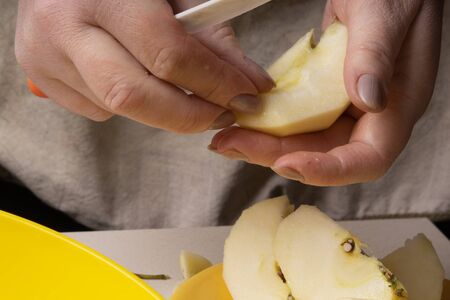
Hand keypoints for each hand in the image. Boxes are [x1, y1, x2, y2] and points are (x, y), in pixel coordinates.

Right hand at [15, 0, 273, 131]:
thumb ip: (212, 39)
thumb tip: (251, 87)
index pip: (167, 54)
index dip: (214, 83)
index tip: (246, 98)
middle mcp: (63, 25)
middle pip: (134, 96)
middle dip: (188, 116)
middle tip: (222, 114)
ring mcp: (44, 54)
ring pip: (117, 107)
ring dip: (160, 108)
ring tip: (181, 90)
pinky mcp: (38, 74)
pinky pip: (96, 108)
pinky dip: (128, 103)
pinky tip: (133, 74)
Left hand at [209, 0, 443, 185]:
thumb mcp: (384, 11)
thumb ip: (375, 53)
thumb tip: (368, 100)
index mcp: (400, 101)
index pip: (368, 158)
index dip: (328, 170)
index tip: (286, 163)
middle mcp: (373, 110)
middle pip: (325, 152)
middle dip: (276, 153)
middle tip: (232, 144)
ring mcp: (348, 100)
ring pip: (306, 135)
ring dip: (266, 139)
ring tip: (228, 135)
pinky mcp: (327, 88)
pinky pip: (299, 112)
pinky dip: (272, 116)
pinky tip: (245, 114)